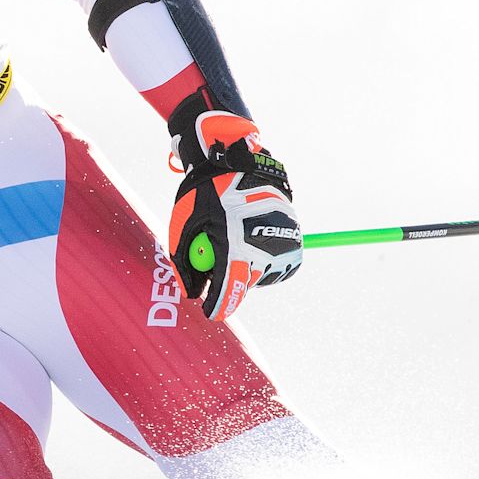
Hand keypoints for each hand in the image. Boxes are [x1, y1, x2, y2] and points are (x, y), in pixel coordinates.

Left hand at [167, 99, 301, 321]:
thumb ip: (184, 261)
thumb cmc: (205, 194)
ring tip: (237, 243)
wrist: (240, 164)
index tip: (211, 313)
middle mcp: (262, 246)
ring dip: (250, 271)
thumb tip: (193, 293)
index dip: (218, 306)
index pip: (228, 287)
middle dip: (230, 281)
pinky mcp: (294, 239)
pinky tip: (255, 243)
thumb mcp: (185, 224)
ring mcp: (282, 243)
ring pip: (264, 276)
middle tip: (218, 264)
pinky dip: (268, 262)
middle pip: (245, 284)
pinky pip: (281, 267)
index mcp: (233, 242)